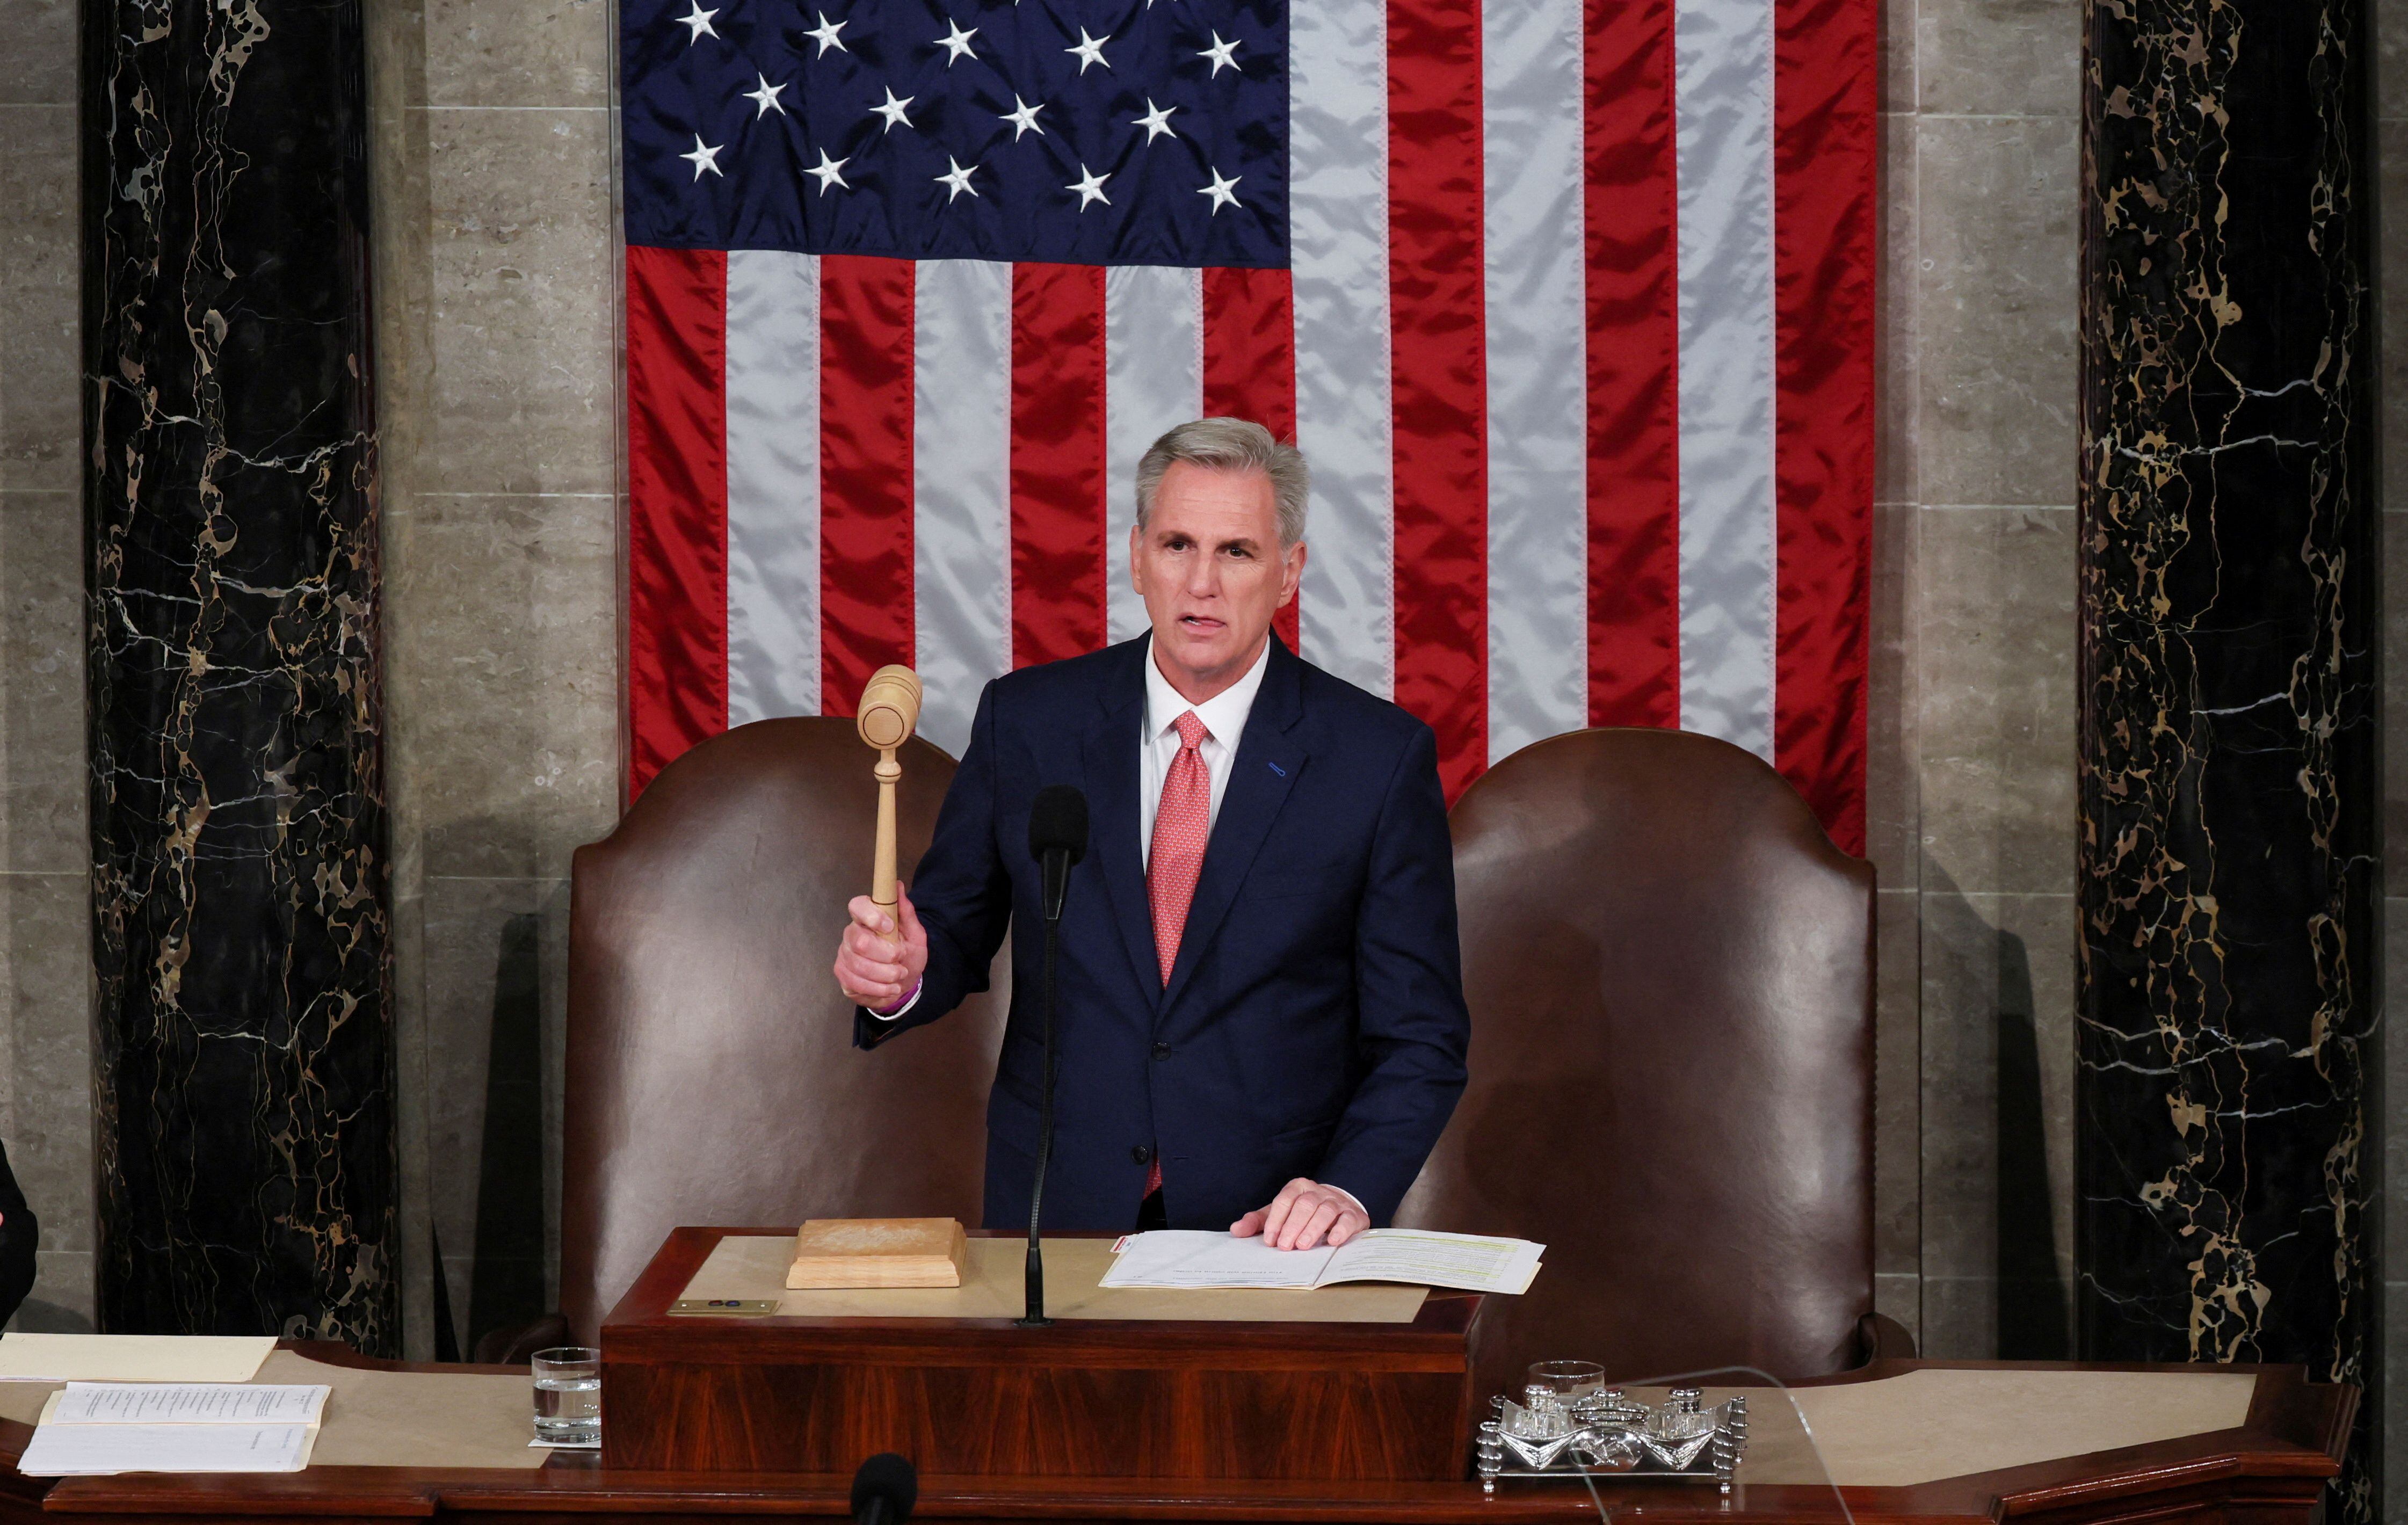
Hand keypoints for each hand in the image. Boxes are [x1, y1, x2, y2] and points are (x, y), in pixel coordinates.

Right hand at [833, 885, 928, 1009]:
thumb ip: (906, 912)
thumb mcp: (914, 934)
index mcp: (868, 918)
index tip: (888, 926)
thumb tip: (898, 885)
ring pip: (859, 966)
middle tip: (901, 958)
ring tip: (900, 975)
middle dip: (886, 954)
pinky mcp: (843, 975)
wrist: (903, 983)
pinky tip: (890, 988)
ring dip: (886, 974)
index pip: (857, 906)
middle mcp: (852, 933)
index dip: (871, 915)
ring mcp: (844, 955)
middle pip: (859, 941)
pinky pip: (857, 983)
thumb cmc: (907, 954)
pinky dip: (879, 989)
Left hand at [1230, 1178, 1367, 1249]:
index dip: (1276, 1220)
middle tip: (1285, 1247)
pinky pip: (1348, 1220)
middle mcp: (1318, 1192)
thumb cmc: (1303, 1214)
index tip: (1270, 1240)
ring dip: (1313, 1228)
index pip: (1285, 1199)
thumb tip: (1235, 1230)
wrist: (1340, 1207)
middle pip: (1305, 1205)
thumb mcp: (1279, 1215)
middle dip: (1293, 1226)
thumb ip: (1258, 1221)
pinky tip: (1333, 1241)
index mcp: (1298, 1188)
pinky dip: (1341, 1230)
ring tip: (1303, 1246)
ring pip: (1325, 1211)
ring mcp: (1337, 1203)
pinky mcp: (1353, 1215)